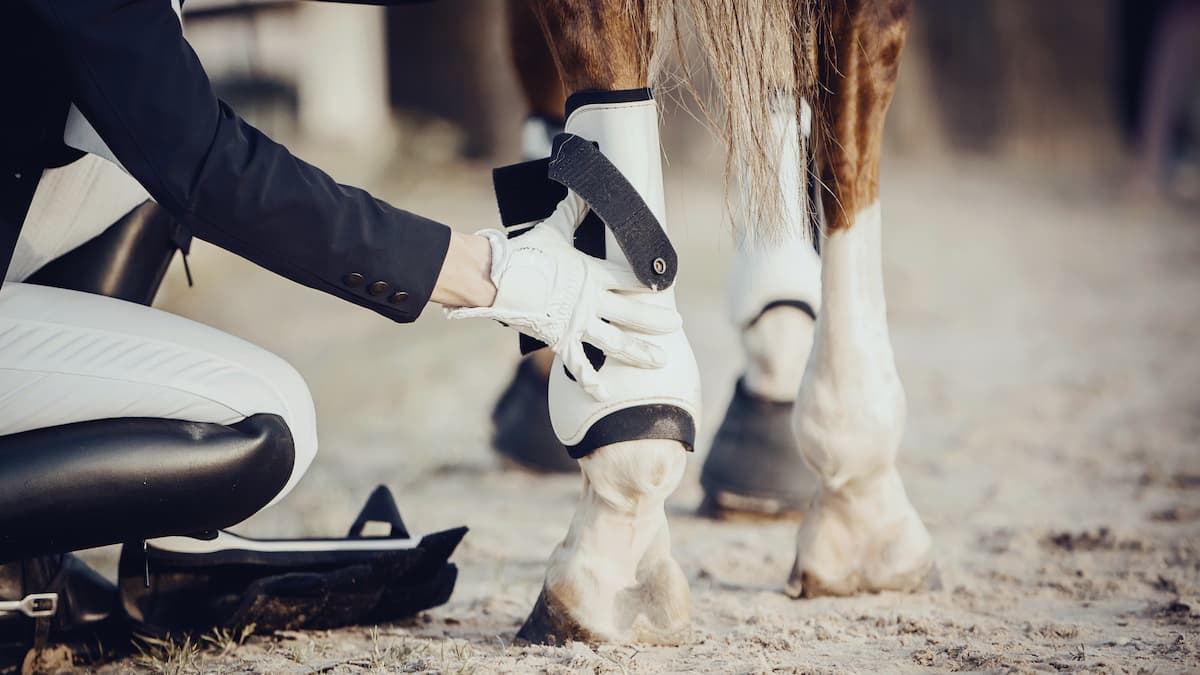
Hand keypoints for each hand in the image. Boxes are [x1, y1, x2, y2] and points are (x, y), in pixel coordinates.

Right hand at [445, 225, 679, 399]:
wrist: (498, 278)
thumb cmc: (526, 253)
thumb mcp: (553, 229)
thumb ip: (572, 211)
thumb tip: (582, 186)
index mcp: (591, 274)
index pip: (629, 279)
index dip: (648, 282)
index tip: (667, 285)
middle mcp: (590, 301)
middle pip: (632, 313)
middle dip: (657, 320)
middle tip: (678, 324)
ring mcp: (578, 324)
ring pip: (615, 342)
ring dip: (639, 353)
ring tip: (661, 360)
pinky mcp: (561, 340)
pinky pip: (579, 366)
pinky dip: (592, 381)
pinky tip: (608, 392)